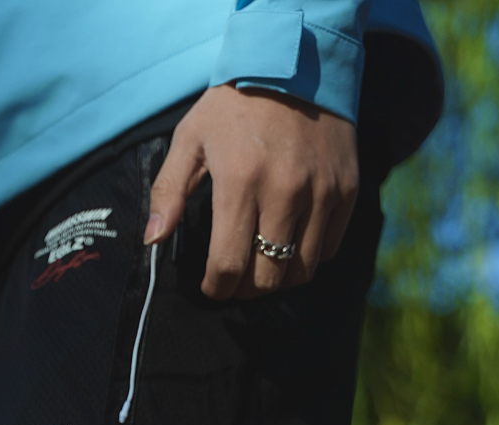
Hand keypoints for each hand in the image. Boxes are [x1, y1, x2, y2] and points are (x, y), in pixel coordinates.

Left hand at [144, 84, 358, 299]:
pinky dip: (308, 256)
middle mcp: (285, 191)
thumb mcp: (191, 137)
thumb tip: (152, 239)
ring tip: (262, 266)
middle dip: (245, 290)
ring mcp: (321, 192)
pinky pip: (328, 248)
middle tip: (236, 280)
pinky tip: (290, 242)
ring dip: (278, 279)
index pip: (229, 265)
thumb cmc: (235, 103)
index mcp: (240, 182)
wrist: (296, 61)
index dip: (217, 287)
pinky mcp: (346, 189)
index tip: (212, 286)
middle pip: (267, 278)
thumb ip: (169, 191)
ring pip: (301, 271)